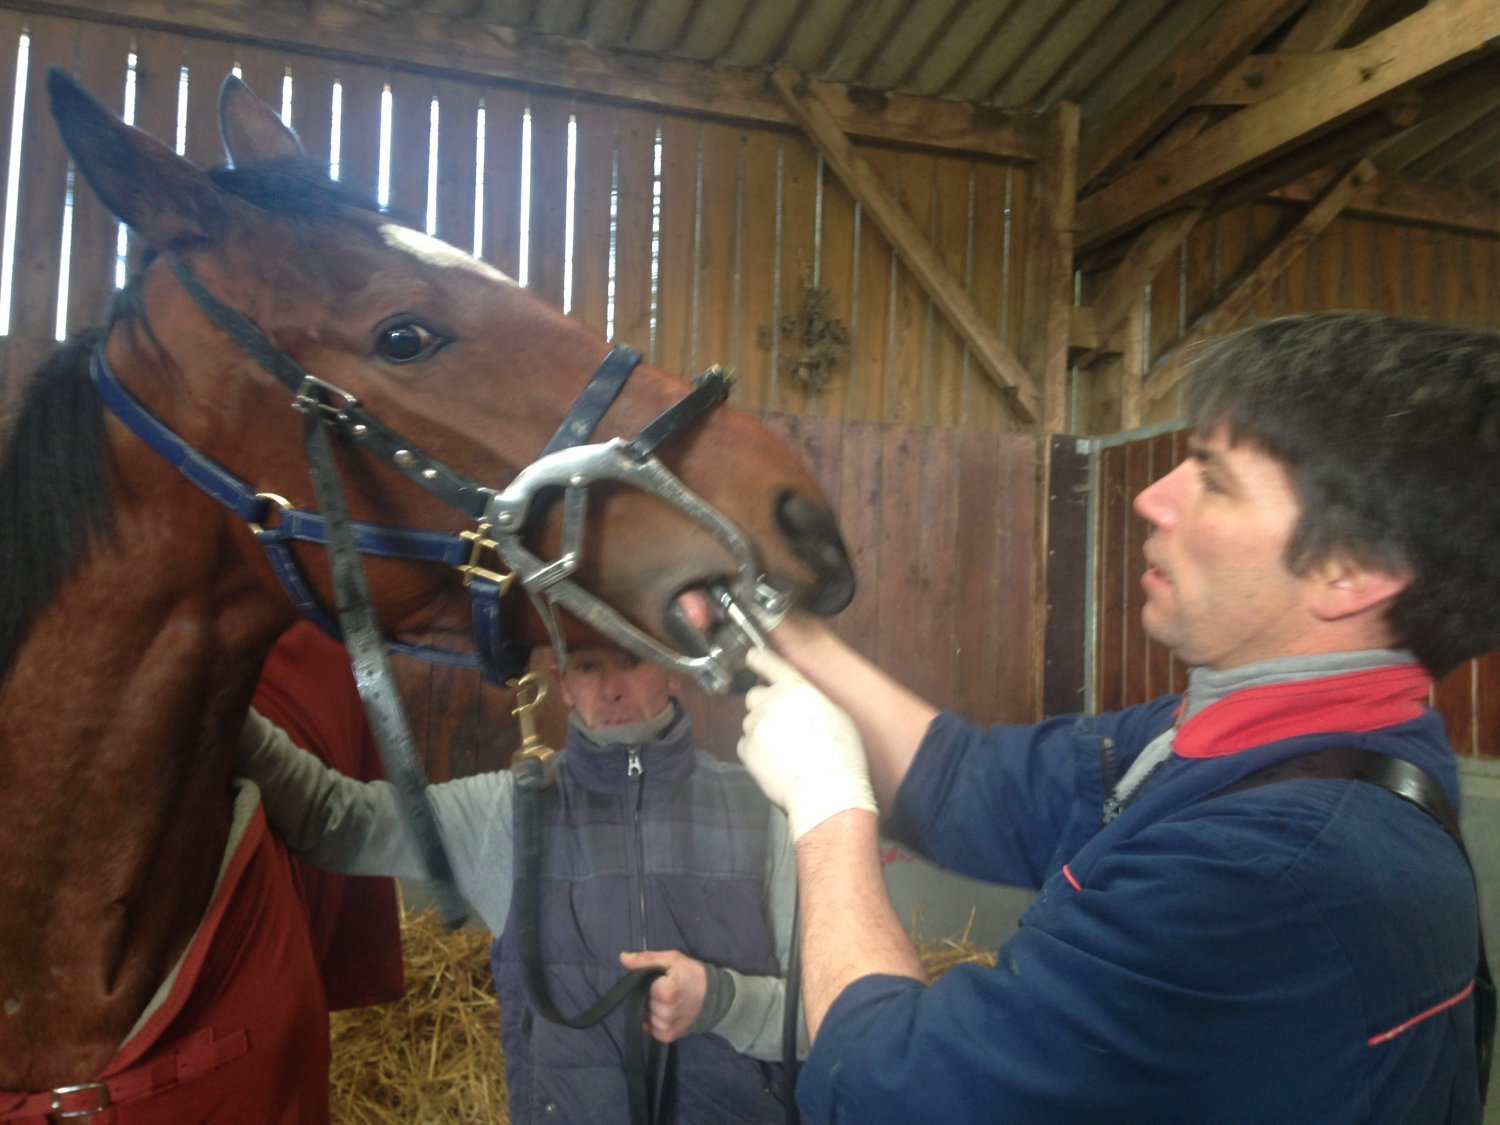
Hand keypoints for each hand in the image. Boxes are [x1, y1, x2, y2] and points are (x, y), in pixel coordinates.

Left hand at [618, 949, 707, 1042]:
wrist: (715, 998)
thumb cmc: (692, 974)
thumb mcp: (672, 959)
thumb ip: (646, 959)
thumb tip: (623, 958)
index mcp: (667, 991)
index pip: (640, 985)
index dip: (647, 980)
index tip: (659, 978)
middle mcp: (665, 1013)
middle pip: (641, 1000)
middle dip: (647, 994)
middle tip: (662, 989)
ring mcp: (665, 1027)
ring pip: (643, 1014)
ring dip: (649, 1008)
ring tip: (665, 1001)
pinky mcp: (666, 1037)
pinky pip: (648, 1027)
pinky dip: (652, 1019)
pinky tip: (665, 1012)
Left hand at [738, 648, 877, 840]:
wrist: (827, 793)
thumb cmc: (842, 757)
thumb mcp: (837, 715)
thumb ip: (810, 699)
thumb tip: (800, 699)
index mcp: (797, 689)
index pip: (771, 664)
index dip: (759, 659)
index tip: (752, 656)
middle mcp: (772, 702)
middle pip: (755, 696)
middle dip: (765, 706)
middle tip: (783, 726)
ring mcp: (757, 726)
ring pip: (750, 722)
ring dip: (762, 731)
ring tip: (785, 751)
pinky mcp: (747, 749)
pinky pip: (745, 744)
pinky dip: (756, 752)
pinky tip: (776, 763)